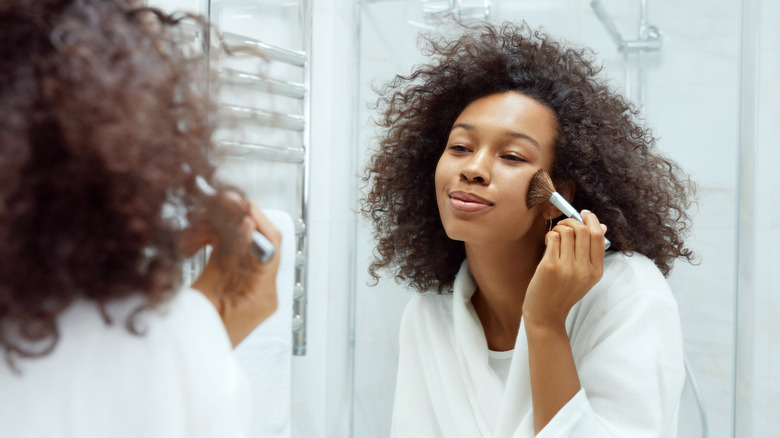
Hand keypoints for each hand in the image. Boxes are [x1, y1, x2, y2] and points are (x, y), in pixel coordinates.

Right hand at [189, 197, 281, 347]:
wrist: (187, 368)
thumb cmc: (195, 345)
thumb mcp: (206, 296)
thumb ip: (226, 257)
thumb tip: (246, 224)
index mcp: (263, 296)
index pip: (271, 244)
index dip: (254, 217)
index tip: (232, 201)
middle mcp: (264, 292)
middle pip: (256, 241)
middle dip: (229, 222)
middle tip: (206, 210)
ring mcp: (252, 291)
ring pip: (240, 246)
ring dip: (215, 233)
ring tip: (189, 237)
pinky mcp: (238, 289)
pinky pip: (230, 258)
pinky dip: (212, 246)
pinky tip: (193, 245)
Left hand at [522, 210, 605, 328]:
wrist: (546, 315)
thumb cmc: (563, 293)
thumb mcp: (584, 276)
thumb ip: (592, 253)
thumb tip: (602, 227)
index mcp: (596, 271)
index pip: (598, 237)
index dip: (592, 221)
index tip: (584, 214)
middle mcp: (584, 269)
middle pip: (583, 230)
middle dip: (572, 221)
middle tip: (564, 224)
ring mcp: (567, 268)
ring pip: (567, 231)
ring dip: (559, 228)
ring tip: (555, 236)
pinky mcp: (550, 267)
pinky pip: (554, 238)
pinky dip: (551, 235)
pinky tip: (548, 242)